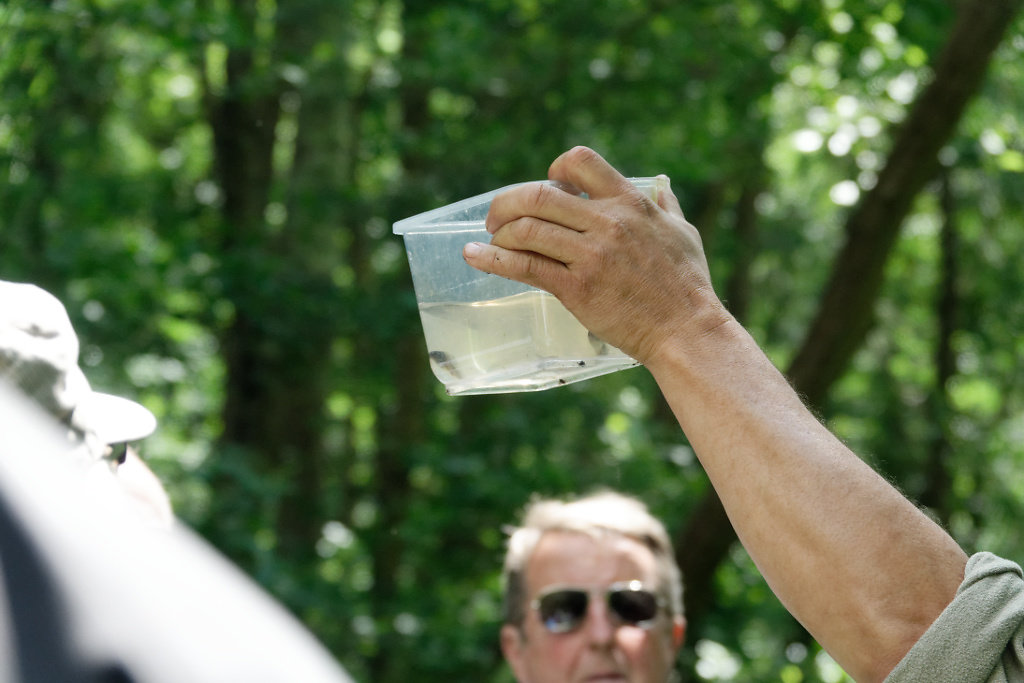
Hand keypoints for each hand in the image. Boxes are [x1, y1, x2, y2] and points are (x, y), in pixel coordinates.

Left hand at [463, 146, 723, 364]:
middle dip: (508, 201)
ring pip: (527, 228)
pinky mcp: (576, 288)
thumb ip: (665, 207)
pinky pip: (525, 266)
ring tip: (492, 241)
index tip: (546, 185)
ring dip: (500, 232)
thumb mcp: (683, 232)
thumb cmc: (687, 285)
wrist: (685, 330)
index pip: (581, 162)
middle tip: (496, 217)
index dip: (555, 169)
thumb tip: (659, 189)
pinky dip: (493, 259)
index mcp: (630, 203)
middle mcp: (607, 222)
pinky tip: (474, 256)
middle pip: (539, 194)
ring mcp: (590, 255)